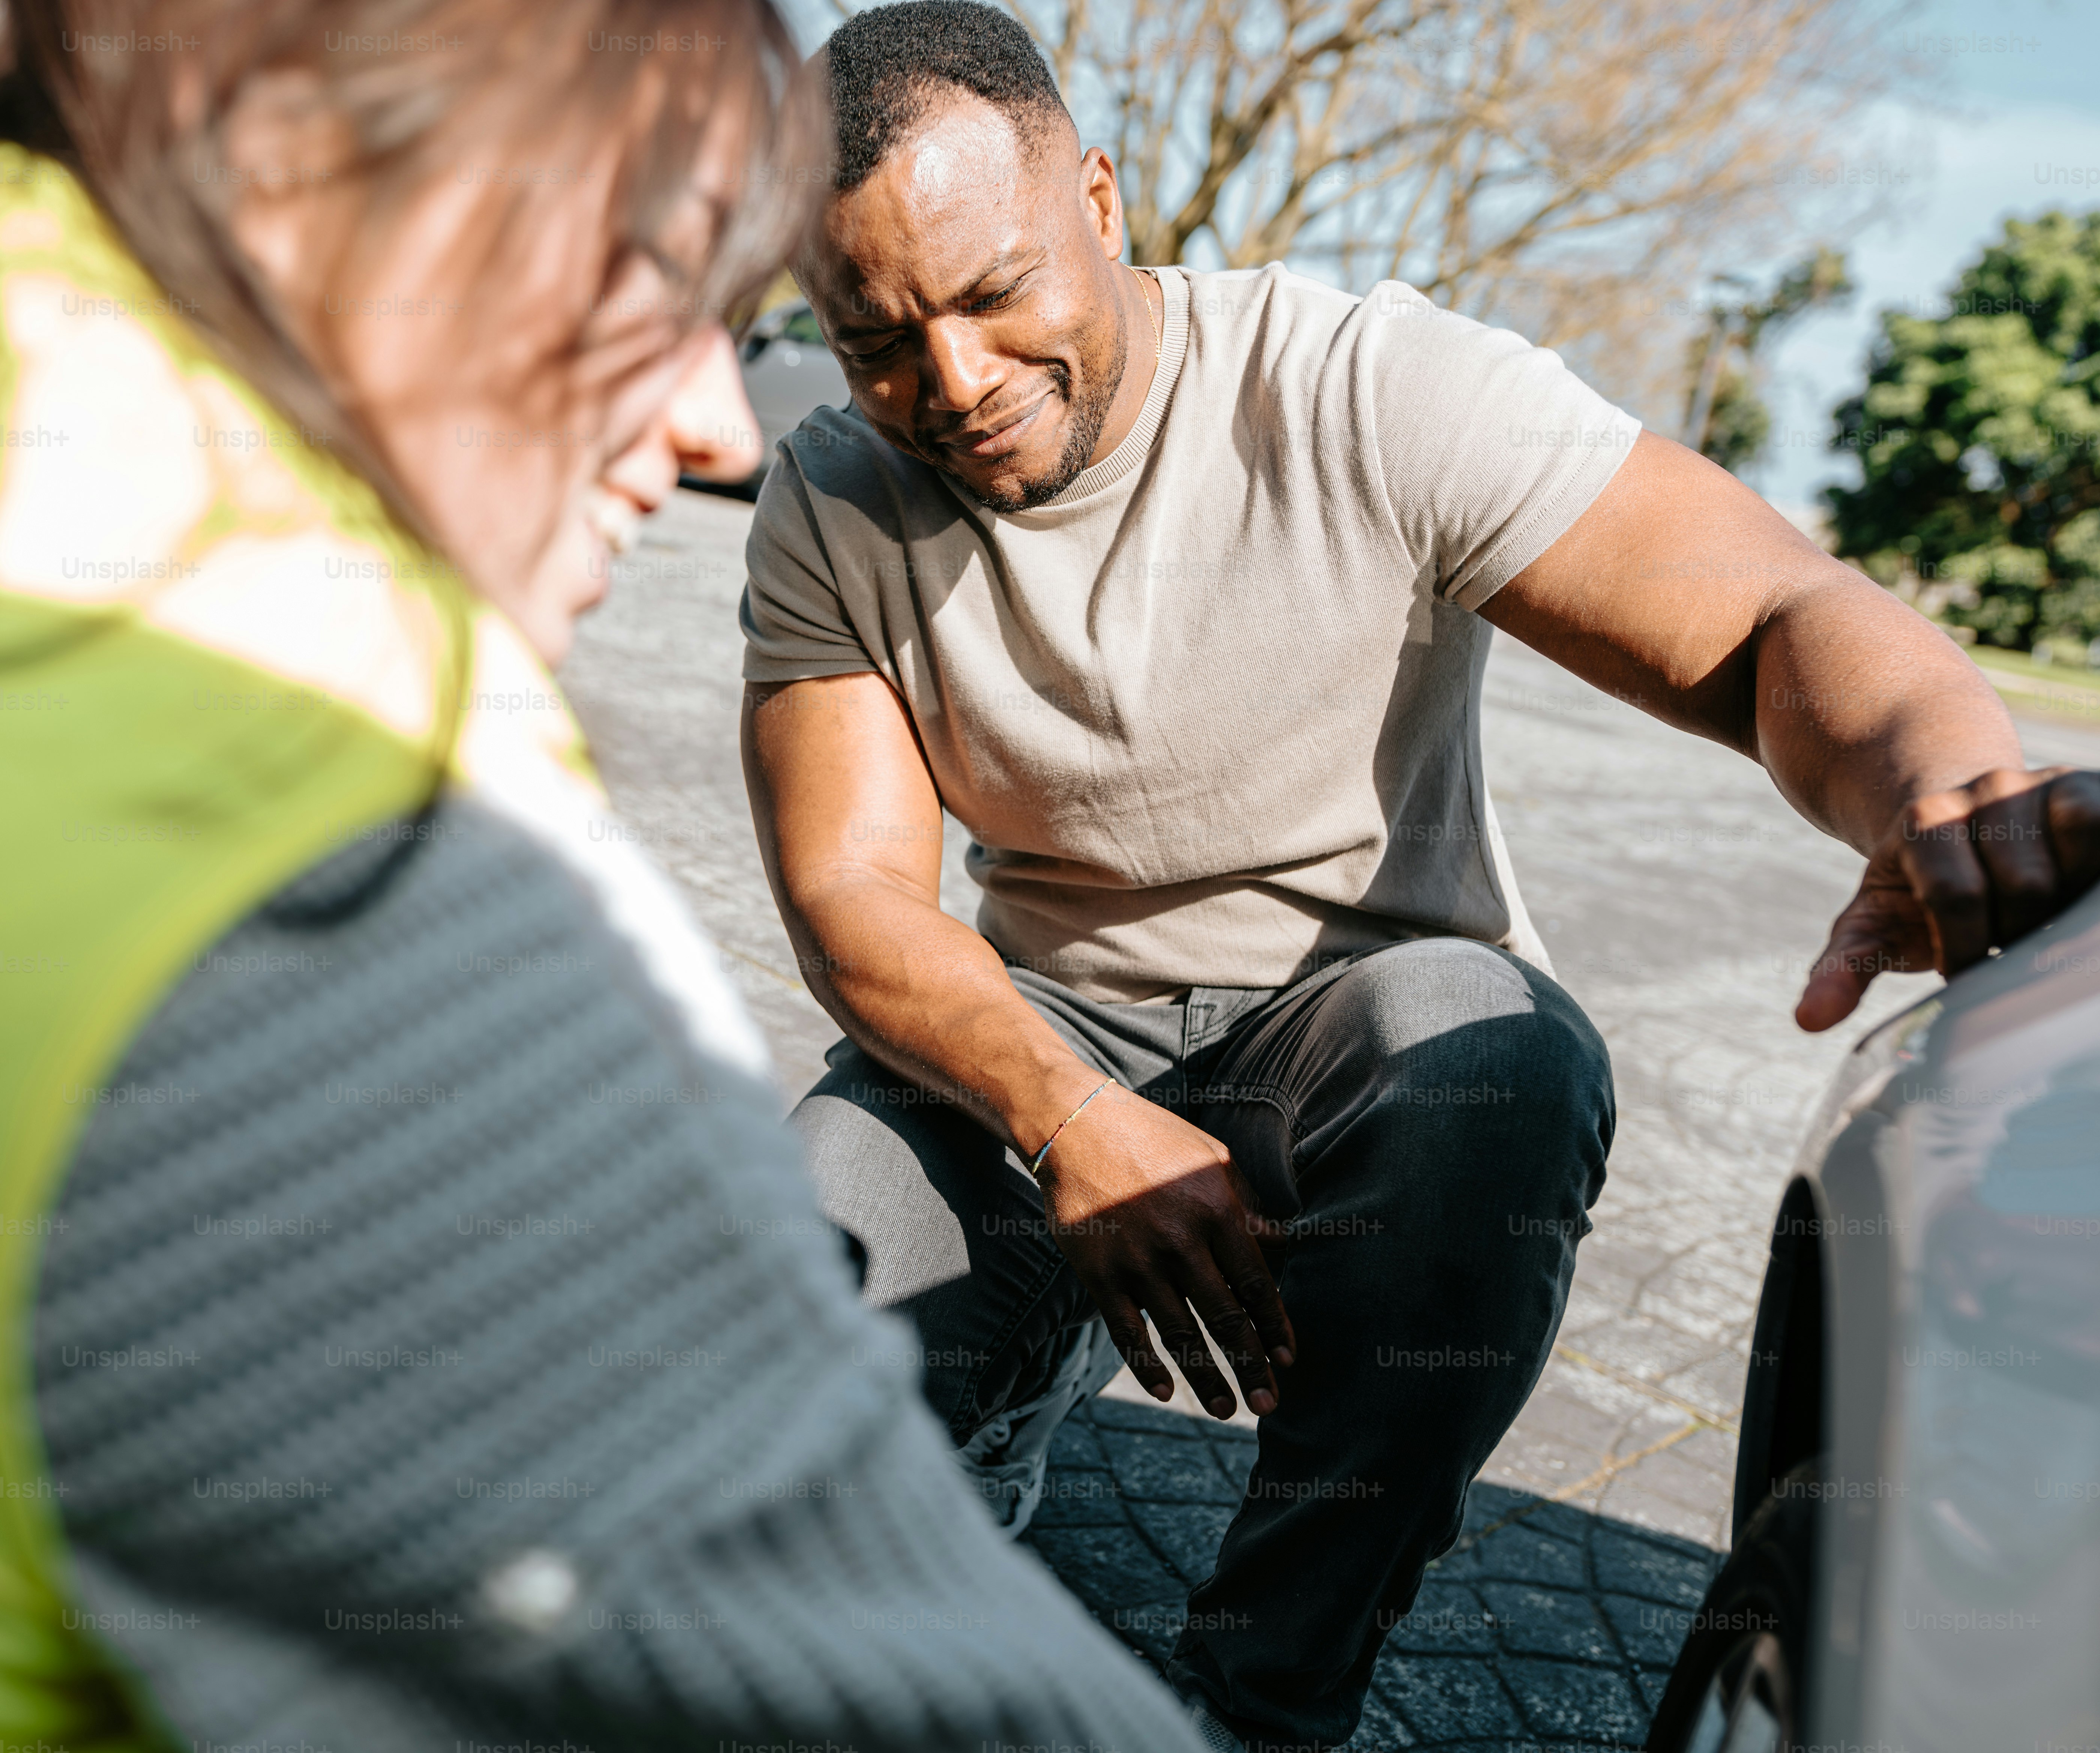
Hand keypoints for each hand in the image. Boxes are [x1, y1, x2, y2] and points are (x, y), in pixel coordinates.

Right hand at [1034, 1087, 1295, 1419]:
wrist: (1076, 1125)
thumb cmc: (1153, 1138)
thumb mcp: (1212, 1159)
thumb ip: (1247, 1206)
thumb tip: (1284, 1243)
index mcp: (1215, 1210)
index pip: (1255, 1282)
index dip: (1274, 1326)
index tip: (1288, 1360)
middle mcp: (1179, 1239)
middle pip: (1224, 1317)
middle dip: (1250, 1366)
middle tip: (1269, 1405)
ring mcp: (1135, 1260)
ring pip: (1178, 1334)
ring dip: (1206, 1378)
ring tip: (1227, 1410)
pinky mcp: (1097, 1272)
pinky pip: (1126, 1331)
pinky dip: (1146, 1365)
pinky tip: (1165, 1390)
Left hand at [1797, 767, 2099, 1030]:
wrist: (1958, 825)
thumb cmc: (1916, 893)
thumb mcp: (1873, 926)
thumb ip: (1843, 969)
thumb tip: (1808, 1020)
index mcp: (1922, 821)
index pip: (1956, 896)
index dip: (1967, 947)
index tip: (1961, 966)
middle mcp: (1982, 790)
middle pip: (2023, 886)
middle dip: (2015, 933)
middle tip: (2001, 941)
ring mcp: (2037, 783)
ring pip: (2071, 863)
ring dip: (2059, 906)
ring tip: (2035, 918)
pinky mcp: (2083, 787)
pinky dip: (2090, 873)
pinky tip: (2071, 895)